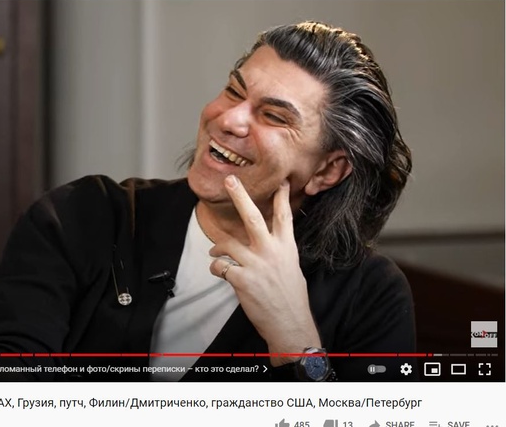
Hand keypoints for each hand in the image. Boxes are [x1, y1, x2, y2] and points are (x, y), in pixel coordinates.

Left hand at [209, 175, 320, 365]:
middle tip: (230, 180)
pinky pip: (220, 266)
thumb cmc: (291, 298)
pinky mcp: (241, 279)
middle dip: (240, 196)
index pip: (284, 217)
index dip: (281, 197)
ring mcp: (255, 264)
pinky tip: (219, 272)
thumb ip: (279, 253)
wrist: (290, 325)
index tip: (281, 181)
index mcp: (286, 248)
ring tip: (214, 251)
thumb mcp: (292, 269)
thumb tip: (270, 244)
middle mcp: (271, 252)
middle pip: (252, 217)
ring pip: (227, 243)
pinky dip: (216, 268)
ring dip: (217, 246)